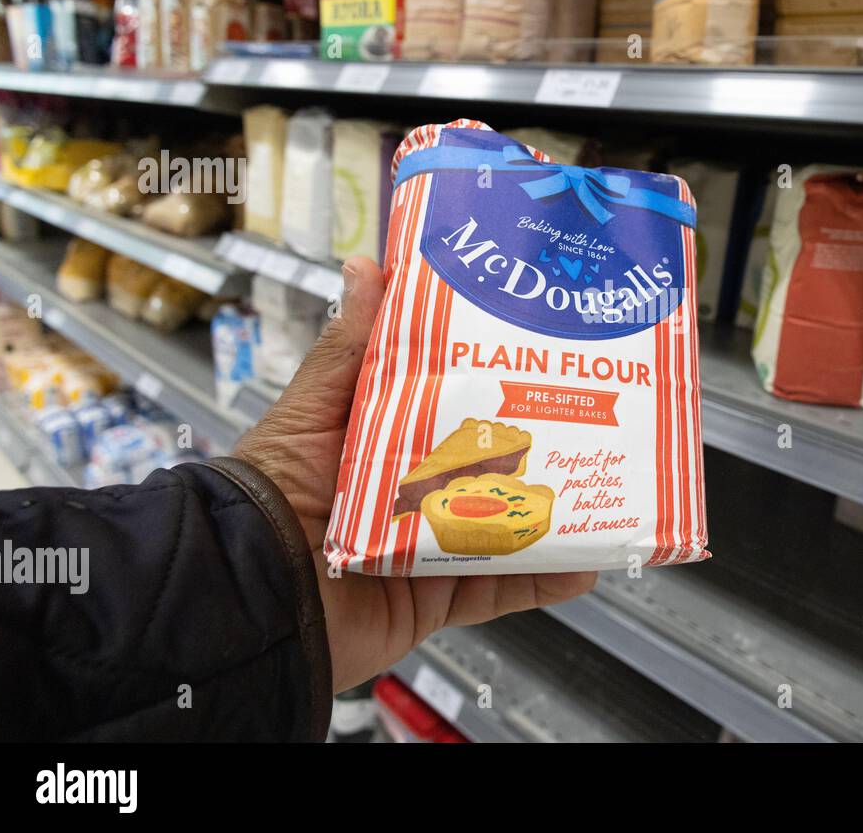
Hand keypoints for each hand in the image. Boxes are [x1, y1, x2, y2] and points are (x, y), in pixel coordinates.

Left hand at [234, 257, 596, 692]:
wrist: (253, 593)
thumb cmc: (274, 491)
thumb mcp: (315, 407)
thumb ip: (351, 347)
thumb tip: (368, 266)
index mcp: (387, 438)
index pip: (452, 401)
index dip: (495, 379)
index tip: (543, 349)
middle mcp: (415, 490)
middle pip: (491, 463)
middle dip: (542, 444)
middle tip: (598, 412)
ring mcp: (431, 545)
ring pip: (507, 524)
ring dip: (556, 510)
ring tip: (609, 482)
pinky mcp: (438, 596)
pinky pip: (501, 589)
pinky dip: (546, 578)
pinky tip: (588, 560)